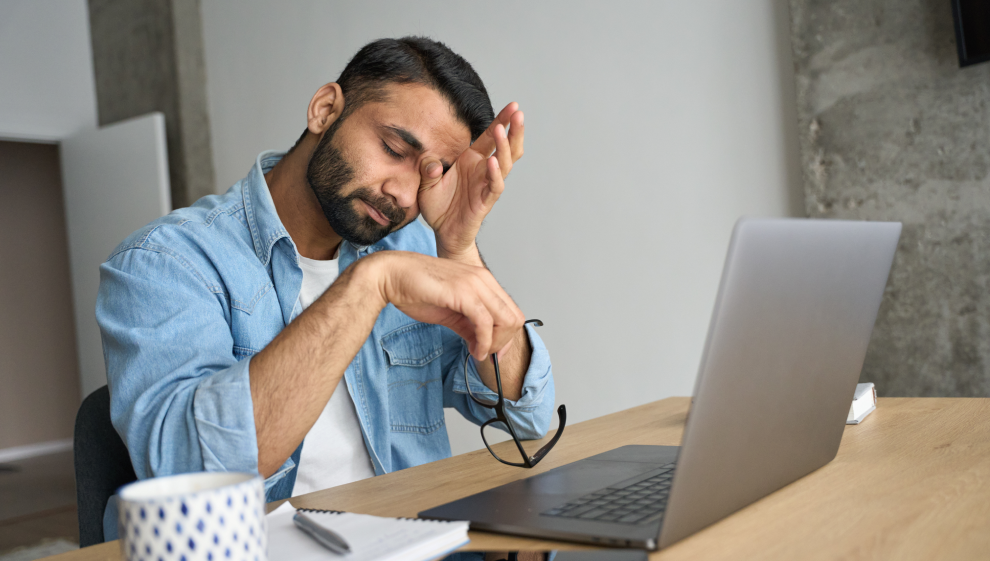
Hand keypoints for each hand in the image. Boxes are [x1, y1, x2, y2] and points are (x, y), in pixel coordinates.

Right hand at [364, 251, 524, 359]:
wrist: (391, 275)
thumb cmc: (415, 289)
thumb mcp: (449, 312)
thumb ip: (468, 325)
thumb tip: (481, 343)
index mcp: (482, 280)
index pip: (511, 311)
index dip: (507, 336)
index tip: (495, 352)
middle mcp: (483, 279)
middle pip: (514, 317)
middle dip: (504, 342)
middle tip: (486, 354)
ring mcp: (475, 284)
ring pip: (506, 320)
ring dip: (495, 344)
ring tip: (478, 353)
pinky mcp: (464, 292)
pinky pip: (485, 322)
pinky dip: (484, 342)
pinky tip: (474, 350)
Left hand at [417, 102, 524, 260]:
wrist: (442, 233)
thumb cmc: (438, 206)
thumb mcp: (425, 183)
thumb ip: (427, 169)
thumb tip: (430, 163)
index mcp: (471, 160)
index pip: (490, 137)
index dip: (502, 121)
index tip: (513, 105)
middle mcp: (482, 170)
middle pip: (505, 147)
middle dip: (513, 129)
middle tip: (518, 112)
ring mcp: (486, 185)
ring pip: (504, 163)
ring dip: (504, 146)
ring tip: (503, 130)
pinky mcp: (485, 201)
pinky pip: (494, 186)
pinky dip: (494, 173)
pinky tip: (491, 161)